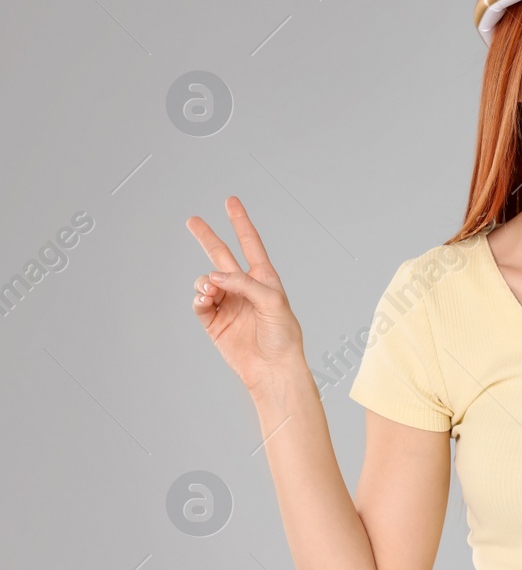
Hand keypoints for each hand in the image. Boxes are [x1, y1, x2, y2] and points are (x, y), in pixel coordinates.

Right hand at [186, 196, 305, 396]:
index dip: (240, 222)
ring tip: (211, 292)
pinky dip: (199, 298)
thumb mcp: (273, 302)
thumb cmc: (282, 335)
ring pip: (206, 281)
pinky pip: (199, 302)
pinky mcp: (214, 321)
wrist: (272, 368)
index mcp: (263, 279)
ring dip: (204, 282)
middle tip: (192, 220)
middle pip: (221, 255)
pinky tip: (205, 300)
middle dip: (207, 237)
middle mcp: (243, 288)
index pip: (250, 243)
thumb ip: (244, 284)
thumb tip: (213, 277)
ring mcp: (227, 303)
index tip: (231, 201)